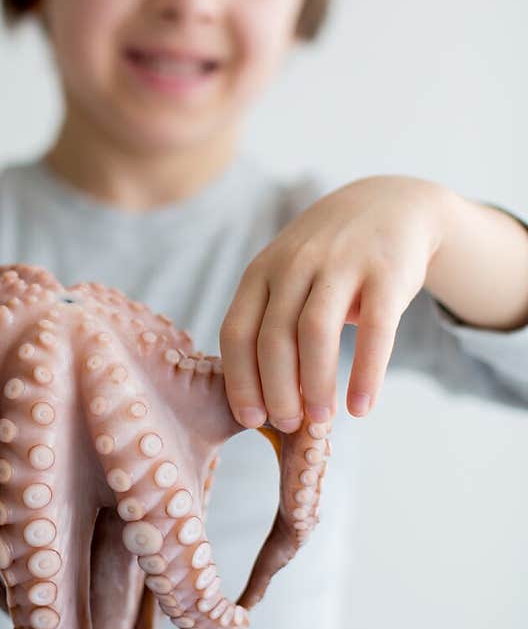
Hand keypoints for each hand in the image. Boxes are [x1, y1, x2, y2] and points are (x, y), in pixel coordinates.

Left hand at [219, 175, 450, 429]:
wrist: (392, 204)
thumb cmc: (329, 260)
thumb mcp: (288, 276)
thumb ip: (272, 322)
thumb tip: (262, 397)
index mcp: (262, 271)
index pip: (237, 331)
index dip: (240, 380)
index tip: (251, 418)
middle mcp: (295, 263)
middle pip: (274, 337)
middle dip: (276, 390)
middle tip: (288, 424)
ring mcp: (341, 264)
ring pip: (316, 332)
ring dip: (316, 385)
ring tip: (320, 420)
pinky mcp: (386, 272)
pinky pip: (376, 330)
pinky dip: (366, 374)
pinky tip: (362, 407)